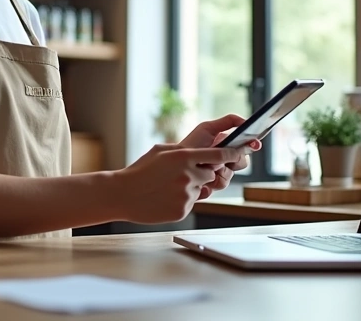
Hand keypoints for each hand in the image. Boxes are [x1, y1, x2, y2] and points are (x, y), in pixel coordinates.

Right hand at [113, 144, 244, 224]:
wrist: (122, 194)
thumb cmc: (140, 171)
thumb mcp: (161, 151)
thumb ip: (183, 150)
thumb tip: (199, 152)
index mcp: (184, 157)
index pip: (219, 154)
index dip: (232, 154)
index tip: (239, 154)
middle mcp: (188, 175)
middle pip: (211, 173)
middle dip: (202, 173)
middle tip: (182, 175)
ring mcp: (186, 194)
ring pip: (200, 189)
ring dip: (190, 188)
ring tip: (167, 188)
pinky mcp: (183, 210)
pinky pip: (191, 204)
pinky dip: (181, 201)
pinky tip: (164, 199)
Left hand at [179, 114, 261, 198]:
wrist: (175, 164)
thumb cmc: (192, 144)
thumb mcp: (208, 128)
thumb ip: (228, 121)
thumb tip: (246, 122)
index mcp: (226, 146)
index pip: (246, 146)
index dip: (253, 145)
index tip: (256, 144)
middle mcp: (225, 160)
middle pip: (242, 161)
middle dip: (234, 160)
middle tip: (223, 157)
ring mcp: (220, 174)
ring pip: (231, 175)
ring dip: (219, 170)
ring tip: (207, 166)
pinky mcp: (213, 185)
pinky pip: (220, 184)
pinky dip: (212, 180)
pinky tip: (203, 176)